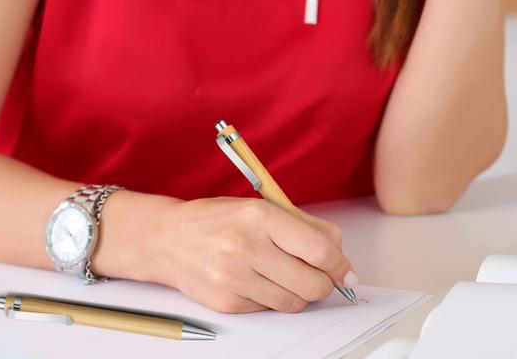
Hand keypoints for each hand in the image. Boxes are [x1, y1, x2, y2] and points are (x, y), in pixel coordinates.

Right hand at [144, 196, 356, 312]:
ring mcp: (234, 278)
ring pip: (294, 302)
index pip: (318, 249)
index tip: (346, 271)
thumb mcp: (261, 207)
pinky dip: (276, 298)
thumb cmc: (220, 219)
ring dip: (302, 293)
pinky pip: (270, 309)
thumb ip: (304, 225)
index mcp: (260, 216)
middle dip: (326, 283)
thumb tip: (339, 251)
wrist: (170, 239)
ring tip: (291, 275)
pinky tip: (263, 280)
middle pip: (312, 283)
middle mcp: (246, 247)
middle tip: (323, 276)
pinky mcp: (227, 303)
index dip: (340, 264)